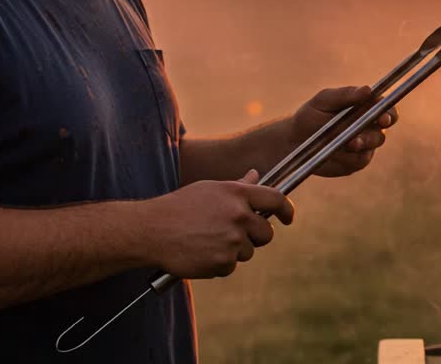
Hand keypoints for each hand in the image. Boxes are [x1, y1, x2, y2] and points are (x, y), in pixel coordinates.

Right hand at [145, 170, 293, 278]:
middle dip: (256, 237)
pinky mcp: (222, 262)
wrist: (152, 230)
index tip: (288, 217)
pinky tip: (201, 252)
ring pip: (248, 252)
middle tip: (235, 234)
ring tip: (207, 240)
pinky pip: (231, 266)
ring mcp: (232, 240)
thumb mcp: (209, 189)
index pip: (276, 199)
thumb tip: (255, 175)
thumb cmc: (179, 207)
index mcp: (237, 194)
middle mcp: (239, 216)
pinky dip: (219, 263)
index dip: (287, 210)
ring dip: (233, 251)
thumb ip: (237, 186)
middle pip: (267, 233)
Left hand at [289, 85, 398, 177]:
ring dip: (360, 146)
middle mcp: (368, 128)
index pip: (387, 110)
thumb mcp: (324, 100)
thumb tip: (368, 89)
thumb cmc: (310, 115)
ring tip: (347, 144)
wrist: (294, 141)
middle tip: (358, 138)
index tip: (383, 118)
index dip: (389, 114)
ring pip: (370, 149)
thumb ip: (345, 95)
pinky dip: (347, 158)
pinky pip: (358, 161)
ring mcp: (363, 147)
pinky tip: (334, 154)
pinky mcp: (354, 163)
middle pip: (381, 133)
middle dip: (371, 136)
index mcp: (365, 109)